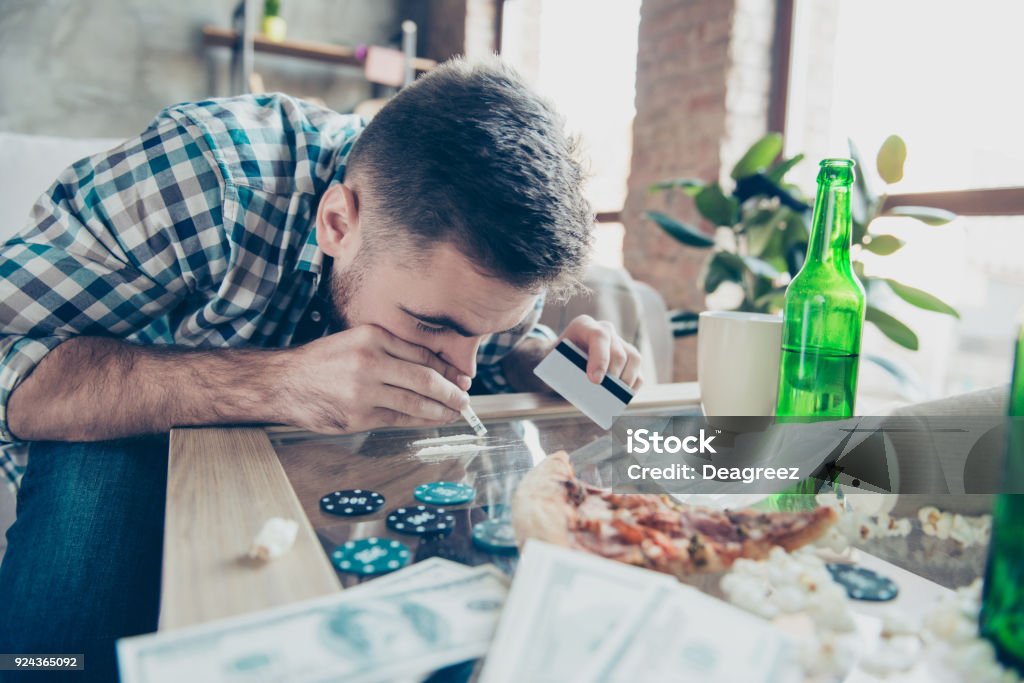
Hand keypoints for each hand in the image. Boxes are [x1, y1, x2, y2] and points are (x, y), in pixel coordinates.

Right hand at [283, 325, 471, 432]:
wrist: (284, 382)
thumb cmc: (324, 362)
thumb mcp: (356, 341)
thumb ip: (391, 350)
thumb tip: (434, 367)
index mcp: (372, 337)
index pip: (422, 354)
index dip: (447, 369)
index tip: (462, 377)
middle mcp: (369, 361)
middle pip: (424, 378)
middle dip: (451, 391)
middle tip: (465, 399)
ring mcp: (364, 391)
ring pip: (415, 402)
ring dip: (441, 410)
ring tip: (455, 412)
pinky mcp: (358, 416)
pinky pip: (399, 419)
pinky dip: (420, 421)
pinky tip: (432, 420)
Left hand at [559, 315, 643, 389]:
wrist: (558, 360)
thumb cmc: (555, 362)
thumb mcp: (551, 362)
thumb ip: (561, 371)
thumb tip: (581, 389)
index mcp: (584, 325)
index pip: (598, 337)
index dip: (600, 359)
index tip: (595, 380)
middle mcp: (605, 330)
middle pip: (618, 351)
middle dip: (613, 374)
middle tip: (605, 393)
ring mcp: (619, 342)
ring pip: (633, 358)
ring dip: (626, 380)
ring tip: (615, 396)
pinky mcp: (628, 357)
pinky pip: (638, 370)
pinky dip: (633, 385)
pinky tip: (624, 396)